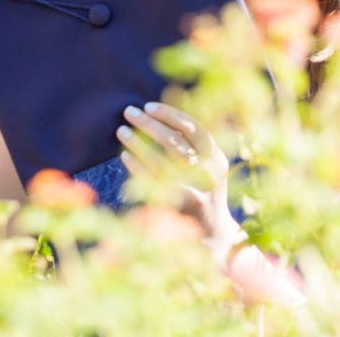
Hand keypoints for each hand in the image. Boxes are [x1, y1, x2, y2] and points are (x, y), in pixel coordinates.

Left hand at [117, 102, 244, 259]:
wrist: (213, 234)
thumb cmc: (205, 191)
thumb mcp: (210, 166)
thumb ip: (194, 144)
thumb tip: (162, 113)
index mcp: (217, 158)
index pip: (194, 127)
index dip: (171, 114)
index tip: (149, 106)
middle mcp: (209, 174)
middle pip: (175, 141)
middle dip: (150, 123)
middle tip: (129, 111)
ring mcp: (194, 192)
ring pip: (161, 161)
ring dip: (138, 142)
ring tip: (121, 130)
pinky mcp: (177, 208)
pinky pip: (152, 183)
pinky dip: (137, 166)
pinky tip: (125, 155)